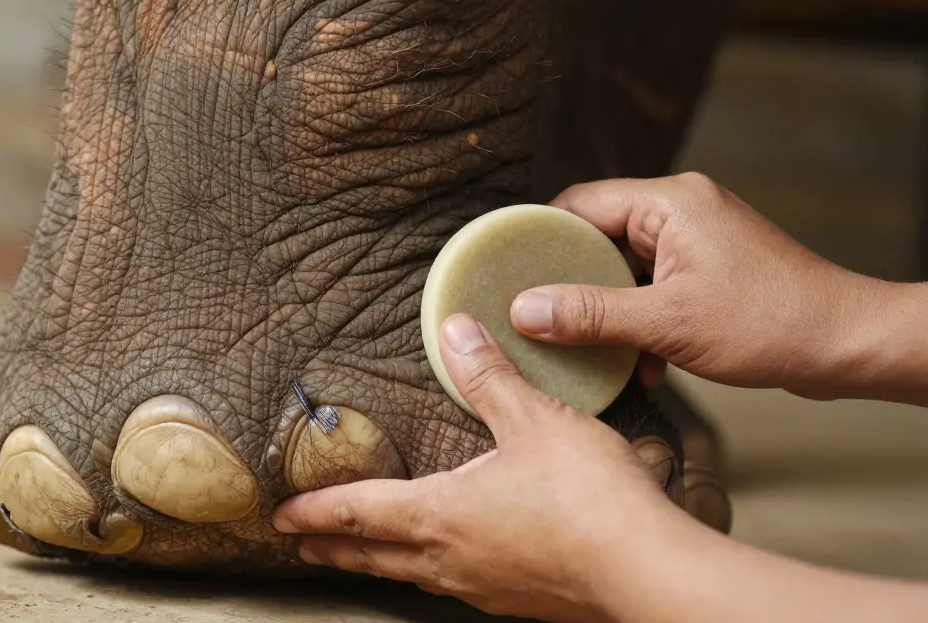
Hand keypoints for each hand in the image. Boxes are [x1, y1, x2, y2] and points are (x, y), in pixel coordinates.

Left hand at [272, 314, 682, 622]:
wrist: (646, 570)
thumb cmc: (590, 499)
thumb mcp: (534, 419)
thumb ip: (489, 376)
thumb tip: (454, 332)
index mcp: (443, 515)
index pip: (359, 512)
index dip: (316, 510)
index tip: (281, 515)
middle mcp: (454, 560)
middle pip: (375, 555)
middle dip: (335, 546)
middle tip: (304, 544)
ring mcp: (487, 587)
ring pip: (415, 575)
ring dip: (381, 562)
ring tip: (370, 555)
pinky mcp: (522, 601)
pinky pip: (460, 587)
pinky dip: (435, 572)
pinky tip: (456, 565)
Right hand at [509, 172, 879, 395]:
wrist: (848, 343)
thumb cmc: (770, 324)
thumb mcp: (667, 324)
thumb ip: (591, 314)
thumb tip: (524, 310)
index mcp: (669, 201)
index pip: (579, 203)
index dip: (540, 239)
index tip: (507, 274)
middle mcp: (682, 207)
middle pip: (599, 235)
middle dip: (574, 282)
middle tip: (541, 318)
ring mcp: (699, 237)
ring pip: (626, 265)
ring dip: (611, 309)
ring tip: (593, 347)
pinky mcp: (712, 267)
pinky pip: (656, 283)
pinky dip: (643, 318)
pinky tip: (645, 363)